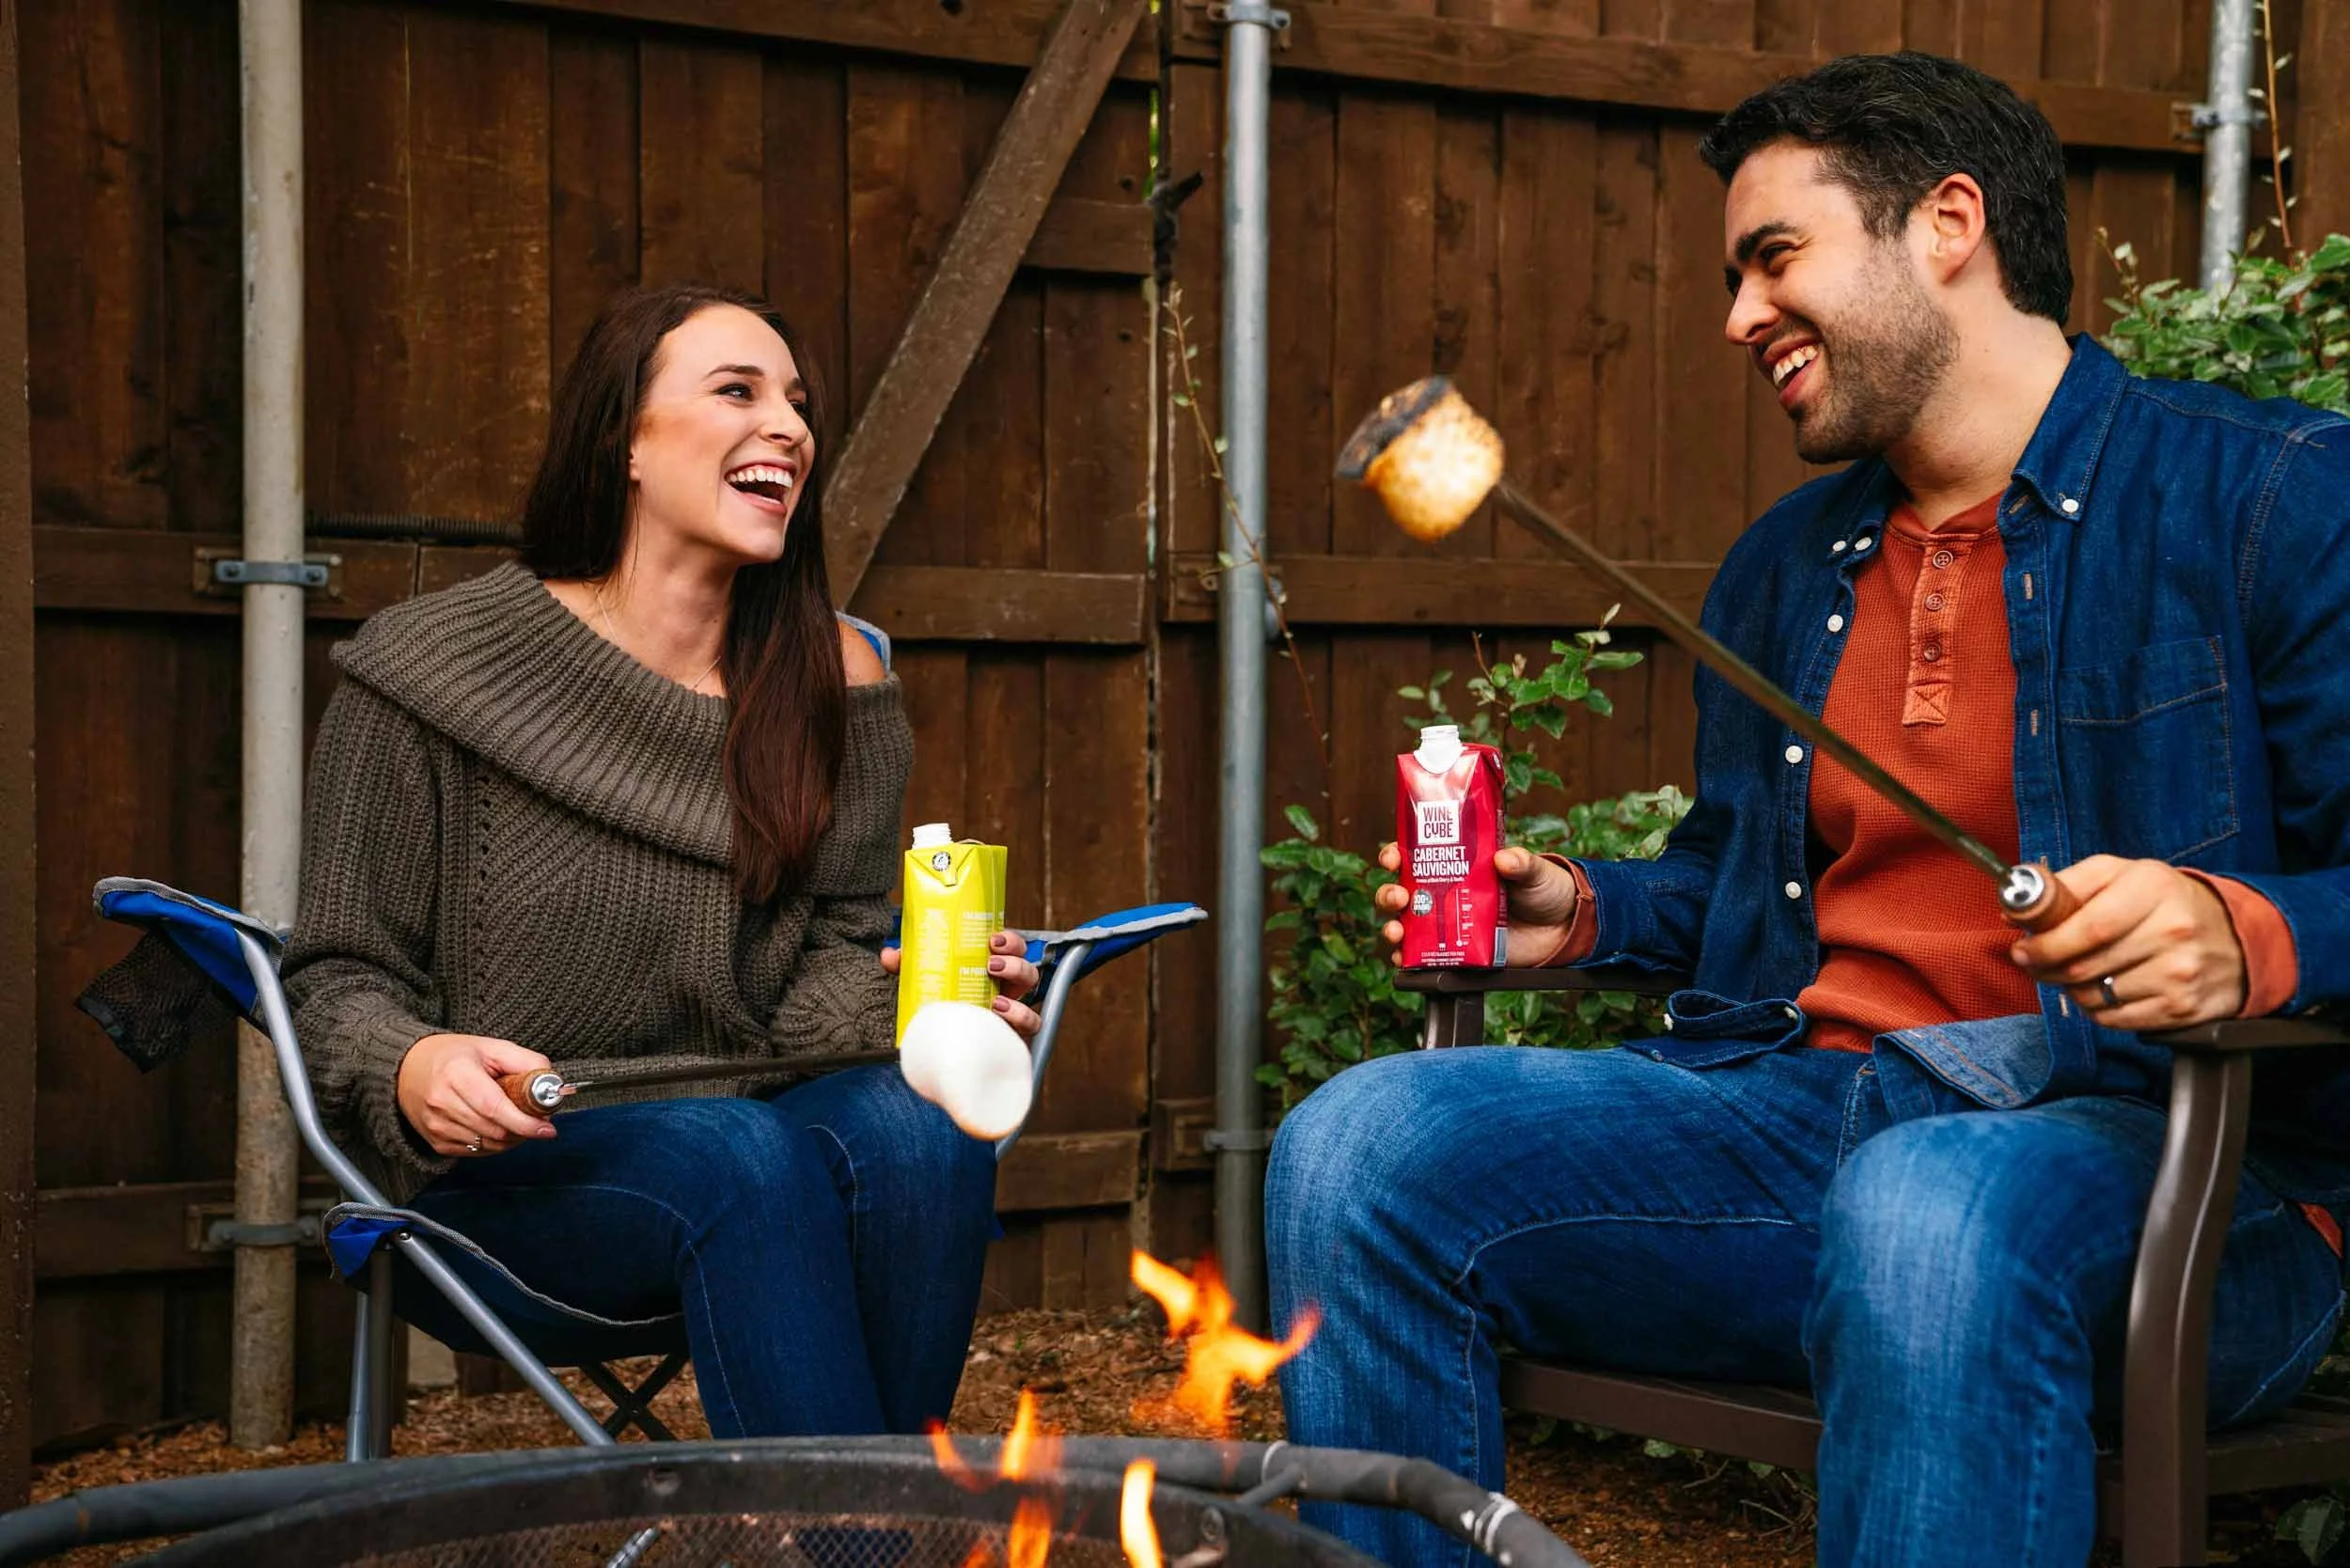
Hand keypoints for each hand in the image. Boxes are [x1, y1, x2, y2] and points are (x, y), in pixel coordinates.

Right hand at [397, 1033, 558, 1157]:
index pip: (494, 1107)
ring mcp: (436, 1125)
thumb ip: (526, 1062)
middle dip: (524, 1130)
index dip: (524, 1122)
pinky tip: (497, 1127)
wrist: (406, 1068)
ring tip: (517, 1120)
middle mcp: (442, 1102)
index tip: (547, 1128)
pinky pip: (475, 1152)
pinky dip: (494, 1144)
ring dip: (511, 1139)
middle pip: (494, 1130)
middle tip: (538, 1119)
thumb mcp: (492, 1047)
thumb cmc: (454, 1056)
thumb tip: (553, 1083)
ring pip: (488, 1145)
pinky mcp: (435, 1142)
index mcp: (457, 1074)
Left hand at [880, 931, 1042, 1040]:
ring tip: (994, 991)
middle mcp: (1005, 987)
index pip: (1011, 947)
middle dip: (1014, 960)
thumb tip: (890, 955)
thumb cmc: (936, 1011)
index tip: (992, 939)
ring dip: (1018, 983)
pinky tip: (998, 1012)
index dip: (1009, 940)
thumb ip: (906, 966)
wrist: (937, 1051)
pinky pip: (1031, 1023)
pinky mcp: (1012, 1033)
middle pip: (1026, 964)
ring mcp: (1012, 1010)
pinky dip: (1021, 1014)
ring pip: (1033, 990)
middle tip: (991, 962)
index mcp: (989, 970)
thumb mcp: (919, 984)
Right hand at [1372, 843, 1580, 968]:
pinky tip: (1404, 957)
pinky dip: (1408, 958)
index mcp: (1457, 866)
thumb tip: (1505, 858)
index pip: (1416, 856)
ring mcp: (1449, 925)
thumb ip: (1521, 863)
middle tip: (1398, 895)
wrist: (1565, 928)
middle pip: (1403, 892)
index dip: (1396, 855)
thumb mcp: (1534, 870)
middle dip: (1389, 893)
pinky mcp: (1458, 953)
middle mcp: (1446, 894)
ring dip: (1392, 926)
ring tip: (1397, 930)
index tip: (1393, 857)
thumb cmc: (1544, 889)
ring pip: (1406, 925)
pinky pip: (1424, 957)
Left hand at [2007, 855, 2246, 1029]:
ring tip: (2076, 972)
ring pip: (2094, 996)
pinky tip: (2103, 989)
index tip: (2022, 948)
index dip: (2046, 944)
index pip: (2087, 927)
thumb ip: (2066, 885)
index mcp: (2153, 888)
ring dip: (2071, 989)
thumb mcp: (2120, 874)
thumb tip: (2014, 910)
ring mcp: (2179, 974)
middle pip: (2084, 966)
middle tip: (2035, 962)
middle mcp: (2172, 930)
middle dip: (2046, 968)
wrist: (2235, 937)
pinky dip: (2096, 1009)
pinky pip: (2114, 1020)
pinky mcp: (2182, 1009)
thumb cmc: (2163, 902)